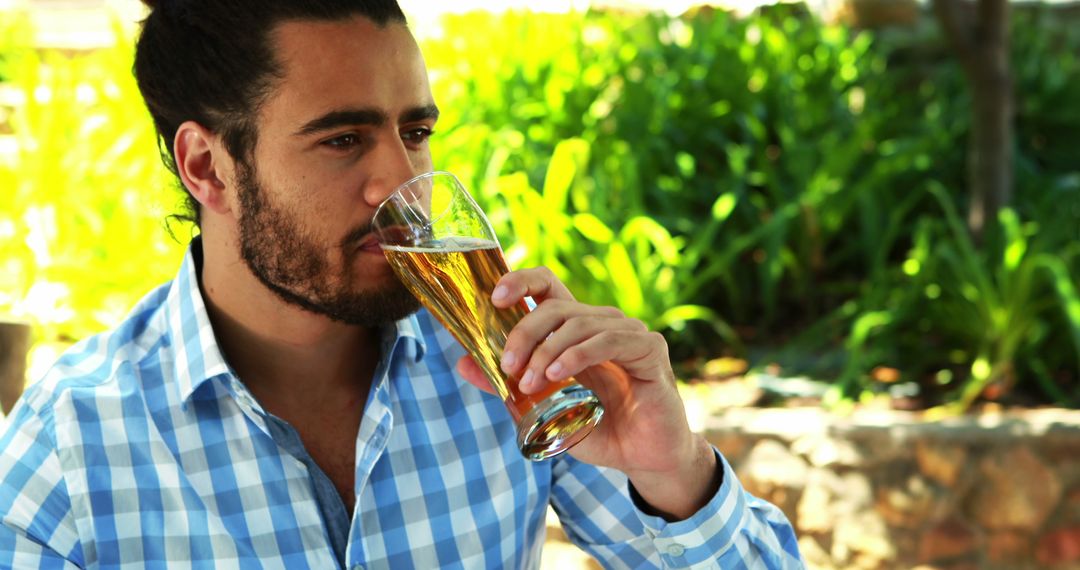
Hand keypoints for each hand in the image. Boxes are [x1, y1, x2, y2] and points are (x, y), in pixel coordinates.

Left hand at [455, 267, 718, 519]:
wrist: (644, 458)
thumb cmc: (598, 428)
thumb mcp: (545, 408)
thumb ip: (509, 385)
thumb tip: (463, 364)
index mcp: (576, 328)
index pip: (547, 285)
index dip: (520, 281)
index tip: (495, 298)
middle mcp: (602, 322)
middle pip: (556, 306)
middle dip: (524, 332)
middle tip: (507, 365)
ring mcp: (629, 332)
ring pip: (578, 323)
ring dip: (547, 351)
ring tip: (531, 382)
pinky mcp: (649, 349)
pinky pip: (608, 340)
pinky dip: (578, 354)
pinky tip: (559, 374)